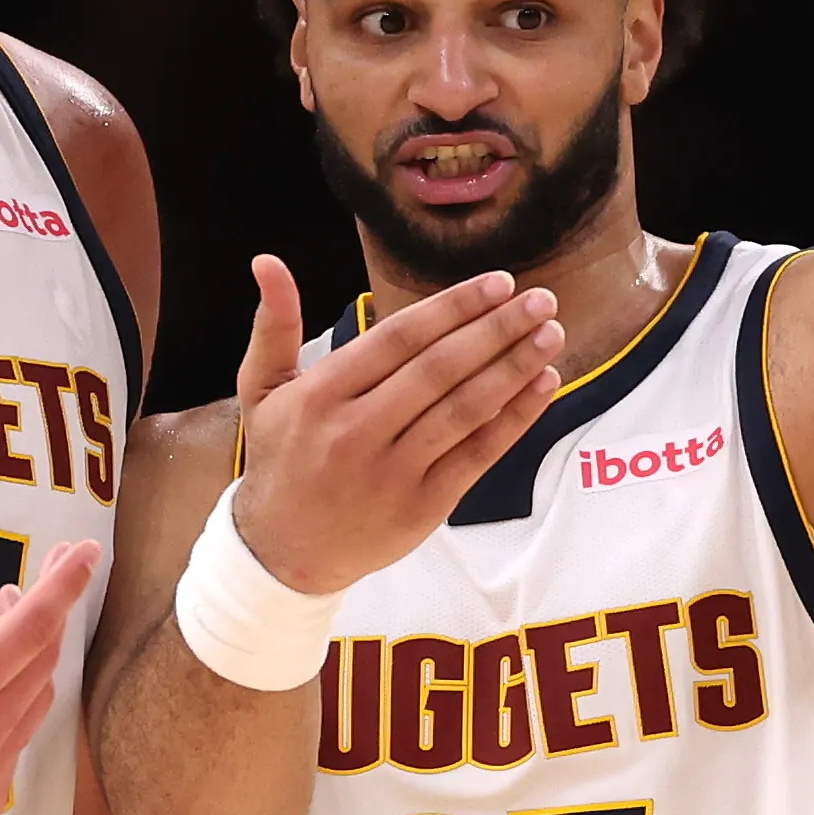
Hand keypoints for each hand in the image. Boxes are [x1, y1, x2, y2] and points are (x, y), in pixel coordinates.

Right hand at [219, 255, 563, 598]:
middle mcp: (356, 432)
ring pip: (464, 410)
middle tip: (541, 300)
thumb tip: (268, 261)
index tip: (497, 283)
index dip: (452, 308)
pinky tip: (541, 386)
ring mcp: (392, 473)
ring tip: (551, 334)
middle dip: (495, 330)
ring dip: (513, 369)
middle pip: (439, 370)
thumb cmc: (280, 461)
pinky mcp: (422, 506)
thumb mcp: (262, 391)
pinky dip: (514, 419)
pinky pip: (477, 454)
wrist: (283, 553)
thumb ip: (273, 325)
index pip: (398, 339)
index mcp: (321, 395)